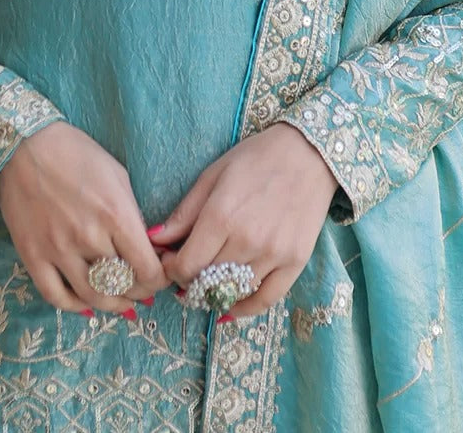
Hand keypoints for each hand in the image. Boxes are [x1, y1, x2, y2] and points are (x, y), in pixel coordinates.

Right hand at [0, 120, 170, 315]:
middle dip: (139, 292)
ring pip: (93, 296)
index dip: (159, 280)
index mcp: (115, 214)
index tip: (160, 278)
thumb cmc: (76, 153)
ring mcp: (58, 249)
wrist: (25, 145)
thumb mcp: (117, 175)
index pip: (147, 269)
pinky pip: (56, 296)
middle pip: (123, 285)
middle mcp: (88, 236)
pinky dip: (75, 306)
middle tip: (143, 291)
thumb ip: (131, 215)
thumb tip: (144, 249)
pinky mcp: (33, 256)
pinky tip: (87, 304)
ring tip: (122, 303)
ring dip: (113, 304)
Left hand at [148, 123, 338, 319]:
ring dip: (214, 293)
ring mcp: (273, 254)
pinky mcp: (295, 262)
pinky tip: (230, 306)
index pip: (186, 265)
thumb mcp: (213, 175)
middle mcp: (246, 240)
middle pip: (206, 281)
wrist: (308, 153)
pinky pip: (266, 299)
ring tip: (207, 283)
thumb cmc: (256, 158)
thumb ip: (184, 213)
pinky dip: (245, 308)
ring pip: (233, 291)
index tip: (170, 262)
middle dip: (190, 280)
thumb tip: (154, 239)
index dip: (172, 270)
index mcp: (221, 216)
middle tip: (187, 272)